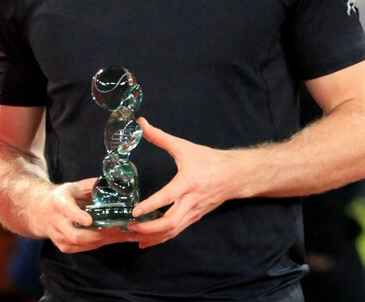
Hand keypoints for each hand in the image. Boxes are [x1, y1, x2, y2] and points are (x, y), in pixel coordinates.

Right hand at [35, 178, 136, 252]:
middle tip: (117, 228)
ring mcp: (59, 237)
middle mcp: (56, 222)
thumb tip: (113, 184)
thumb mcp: (74, 187)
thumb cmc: (63, 197)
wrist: (41, 212)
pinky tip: (113, 237)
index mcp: (58, 203)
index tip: (89, 220)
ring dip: (103, 240)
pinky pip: (84, 248)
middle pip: (76, 235)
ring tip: (121, 233)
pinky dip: (100, 243)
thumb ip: (91, 186)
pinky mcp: (64, 247)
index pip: (67, 210)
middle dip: (98, 234)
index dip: (77, 216)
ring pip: (82, 244)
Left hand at [126, 118, 238, 247]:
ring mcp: (194, 212)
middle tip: (129, 226)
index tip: (135, 211)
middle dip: (149, 228)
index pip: (167, 197)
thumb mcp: (183, 147)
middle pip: (170, 222)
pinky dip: (160, 238)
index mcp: (188, 182)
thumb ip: (160, 137)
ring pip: (173, 231)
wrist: (234, 175)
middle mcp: (191, 201)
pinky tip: (145, 241)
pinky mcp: (194, 218)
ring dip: (152, 237)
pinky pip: (176, 232)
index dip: (151, 205)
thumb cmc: (208, 160)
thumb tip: (141, 123)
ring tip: (132, 237)